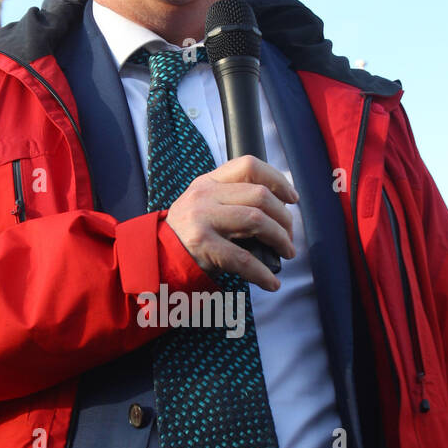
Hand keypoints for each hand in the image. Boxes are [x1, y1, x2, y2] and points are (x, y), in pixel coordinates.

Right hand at [165, 156, 297, 291]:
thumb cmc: (187, 233)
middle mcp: (205, 195)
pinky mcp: (202, 245)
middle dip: (284, 219)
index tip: (292, 199)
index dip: (277, 180)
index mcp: (209, 181)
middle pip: (260, 196)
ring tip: (286, 253)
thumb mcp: (204, 204)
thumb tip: (279, 210)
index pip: (249, 166)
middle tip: (289, 237)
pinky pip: (243, 258)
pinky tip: (271, 281)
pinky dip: (263, 272)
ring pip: (257, 221)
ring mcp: (202, 219)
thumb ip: (233, 198)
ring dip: (279, 239)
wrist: (155, 256)